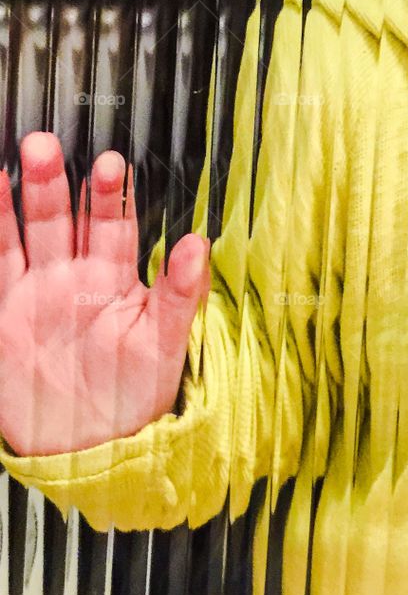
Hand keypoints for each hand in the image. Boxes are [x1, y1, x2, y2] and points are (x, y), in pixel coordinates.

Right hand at [0, 132, 209, 455]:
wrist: (88, 448)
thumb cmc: (133, 396)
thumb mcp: (164, 345)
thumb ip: (180, 294)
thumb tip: (200, 245)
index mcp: (115, 280)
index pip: (113, 225)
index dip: (111, 195)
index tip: (111, 165)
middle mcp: (75, 277)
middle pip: (67, 218)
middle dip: (61, 182)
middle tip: (53, 146)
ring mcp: (38, 292)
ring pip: (32, 232)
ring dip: (30, 197)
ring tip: (28, 156)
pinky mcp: (6, 312)